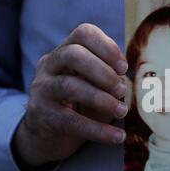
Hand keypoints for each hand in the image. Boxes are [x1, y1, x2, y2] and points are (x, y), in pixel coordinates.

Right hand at [13, 23, 127, 167]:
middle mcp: (49, 65)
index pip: (83, 33)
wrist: (46, 135)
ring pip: (70, 86)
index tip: (124, 67)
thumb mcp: (95, 86)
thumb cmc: (78, 105)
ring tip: (122, 112)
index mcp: (65, 52)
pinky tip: (117, 137)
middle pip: (73, 54)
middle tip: (121, 89)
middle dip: (103, 71)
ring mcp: (42, 89)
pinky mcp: (41, 116)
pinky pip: (71, 121)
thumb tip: (128, 80)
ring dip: (103, 99)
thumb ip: (110, 78)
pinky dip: (99, 130)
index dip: (107, 47)